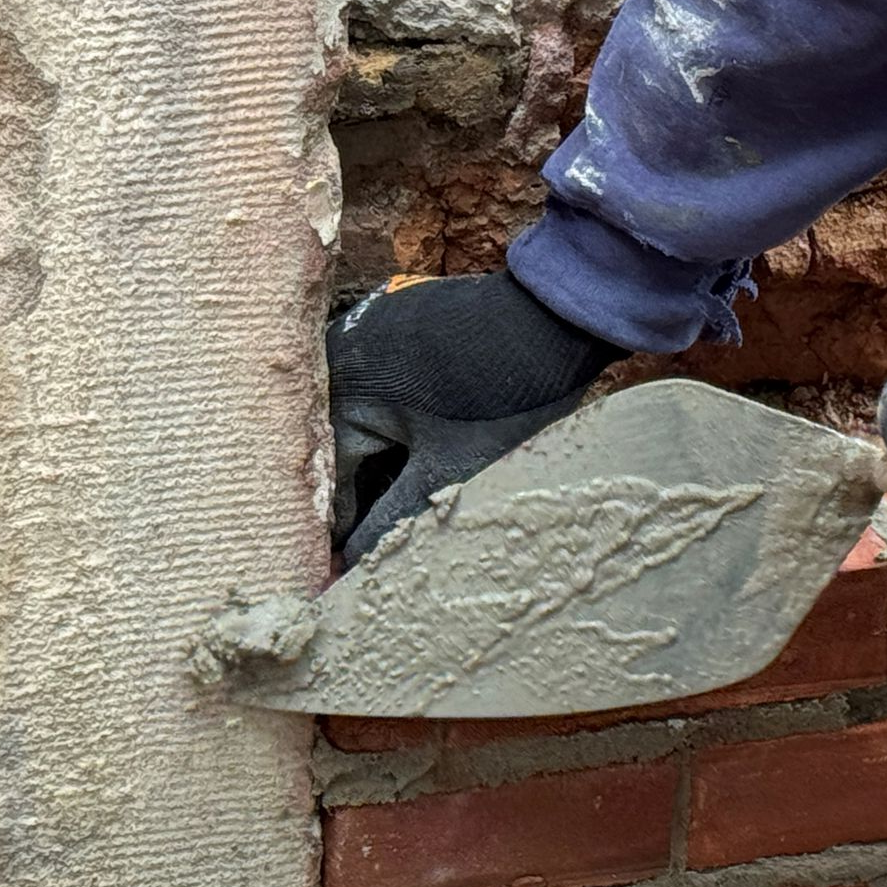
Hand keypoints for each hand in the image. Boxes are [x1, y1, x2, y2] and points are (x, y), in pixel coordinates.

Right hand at [328, 269, 622, 561]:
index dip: (341, 528)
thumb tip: (352, 563)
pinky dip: (392, 419)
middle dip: (357, 491)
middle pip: (337, 443)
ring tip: (398, 503)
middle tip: (377, 543)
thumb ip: (392, 518)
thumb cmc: (502, 396)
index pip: (327, 478)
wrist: (559, 317)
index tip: (349, 569)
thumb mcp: (447, 469)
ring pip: (358, 414)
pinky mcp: (396, 320)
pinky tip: (416, 448)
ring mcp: (367, 330)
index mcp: (339, 390)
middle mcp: (338, 353)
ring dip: (374, 457)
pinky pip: (378, 383)